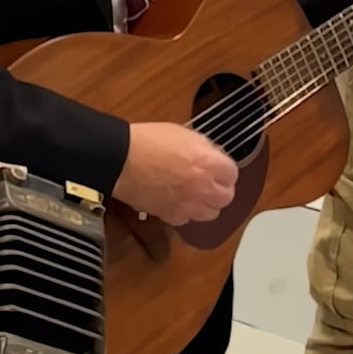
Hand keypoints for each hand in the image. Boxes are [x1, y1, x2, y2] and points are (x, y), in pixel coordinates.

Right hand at [113, 122, 236, 226]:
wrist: (120, 159)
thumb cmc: (148, 140)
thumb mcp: (183, 134)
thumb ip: (203, 149)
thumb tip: (212, 158)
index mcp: (208, 163)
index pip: (232, 173)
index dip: (225, 170)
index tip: (219, 167)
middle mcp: (202, 187)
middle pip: (226, 197)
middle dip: (220, 189)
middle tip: (210, 181)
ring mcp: (187, 205)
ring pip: (211, 213)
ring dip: (206, 203)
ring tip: (195, 193)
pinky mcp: (170, 216)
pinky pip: (187, 219)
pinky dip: (185, 212)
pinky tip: (177, 201)